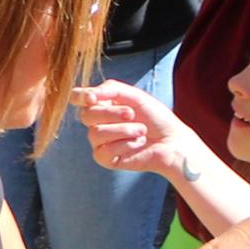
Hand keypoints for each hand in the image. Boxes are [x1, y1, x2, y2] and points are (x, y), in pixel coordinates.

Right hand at [70, 80, 205, 180]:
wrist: (172, 141)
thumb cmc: (155, 117)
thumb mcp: (135, 96)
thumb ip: (111, 89)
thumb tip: (90, 95)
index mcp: (102, 104)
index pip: (77, 98)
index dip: (80, 97)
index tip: (93, 98)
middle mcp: (97, 122)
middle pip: (86, 115)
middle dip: (110, 113)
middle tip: (131, 113)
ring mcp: (100, 142)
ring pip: (95, 133)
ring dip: (123, 130)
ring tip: (142, 131)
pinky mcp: (106, 159)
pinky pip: (104, 151)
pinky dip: (125, 145)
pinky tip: (138, 143)